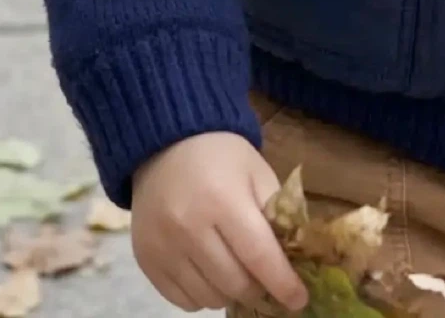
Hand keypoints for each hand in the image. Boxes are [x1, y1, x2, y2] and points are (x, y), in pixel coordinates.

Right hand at [131, 131, 307, 313]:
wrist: (164, 145)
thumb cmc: (221, 157)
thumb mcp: (257, 173)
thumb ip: (276, 214)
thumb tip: (292, 261)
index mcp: (223, 200)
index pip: (258, 255)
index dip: (282, 283)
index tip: (298, 299)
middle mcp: (188, 227)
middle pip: (234, 282)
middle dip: (259, 290)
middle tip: (268, 283)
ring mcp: (163, 246)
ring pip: (208, 297)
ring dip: (231, 295)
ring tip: (239, 277)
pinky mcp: (146, 259)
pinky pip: (181, 300)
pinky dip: (203, 297)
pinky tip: (211, 278)